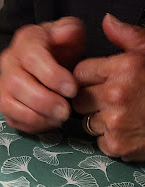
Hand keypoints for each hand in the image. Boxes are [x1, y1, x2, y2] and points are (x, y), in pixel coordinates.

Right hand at [0, 17, 84, 132]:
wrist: (44, 59)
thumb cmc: (58, 47)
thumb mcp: (69, 32)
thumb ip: (70, 30)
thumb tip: (66, 35)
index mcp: (24, 41)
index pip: (32, 58)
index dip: (52, 76)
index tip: (72, 89)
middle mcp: (7, 63)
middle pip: (16, 84)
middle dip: (43, 101)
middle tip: (65, 110)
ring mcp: (2, 86)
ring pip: (9, 105)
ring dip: (35, 116)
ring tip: (58, 119)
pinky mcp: (4, 105)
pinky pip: (11, 120)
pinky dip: (30, 125)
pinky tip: (49, 123)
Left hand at [73, 14, 144, 160]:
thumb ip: (127, 37)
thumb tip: (106, 22)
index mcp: (124, 68)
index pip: (80, 72)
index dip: (88, 77)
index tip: (98, 81)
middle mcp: (116, 95)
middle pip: (79, 99)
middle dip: (91, 100)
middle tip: (112, 100)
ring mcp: (114, 122)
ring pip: (86, 122)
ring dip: (99, 120)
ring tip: (124, 114)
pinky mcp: (115, 145)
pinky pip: (98, 141)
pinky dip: (109, 138)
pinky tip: (127, 130)